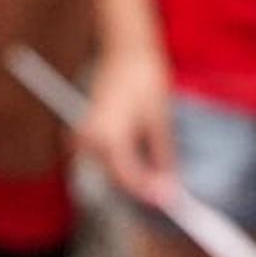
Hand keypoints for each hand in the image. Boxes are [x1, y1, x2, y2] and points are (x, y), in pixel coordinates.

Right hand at [80, 46, 179, 204]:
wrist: (126, 53)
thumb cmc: (144, 81)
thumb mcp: (160, 121)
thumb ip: (163, 158)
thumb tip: (169, 187)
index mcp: (107, 137)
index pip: (128, 178)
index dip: (151, 193)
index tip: (172, 203)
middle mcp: (89, 139)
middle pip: (118, 177)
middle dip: (143, 187)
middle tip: (170, 194)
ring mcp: (83, 136)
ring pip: (111, 170)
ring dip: (134, 177)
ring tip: (161, 180)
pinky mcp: (85, 132)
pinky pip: (106, 159)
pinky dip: (125, 165)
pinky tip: (145, 166)